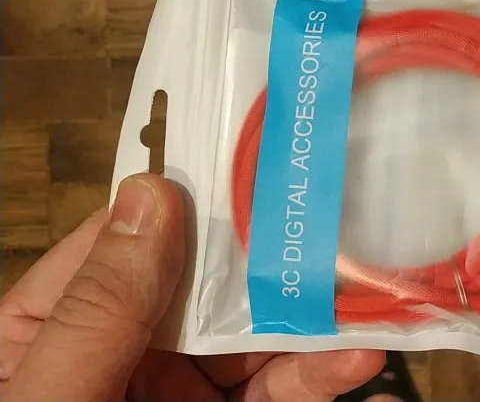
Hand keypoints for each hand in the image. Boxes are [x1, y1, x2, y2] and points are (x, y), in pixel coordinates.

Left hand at [0, 174, 383, 400]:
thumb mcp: (49, 400)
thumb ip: (98, 309)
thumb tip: (152, 197)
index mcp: (52, 329)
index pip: (127, 241)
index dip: (190, 199)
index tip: (254, 163)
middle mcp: (123, 353)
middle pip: (207, 286)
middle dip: (271, 262)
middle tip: (337, 229)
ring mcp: (178, 396)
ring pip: (255, 341)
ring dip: (312, 320)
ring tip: (366, 302)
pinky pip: (278, 396)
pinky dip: (319, 377)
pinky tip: (358, 360)